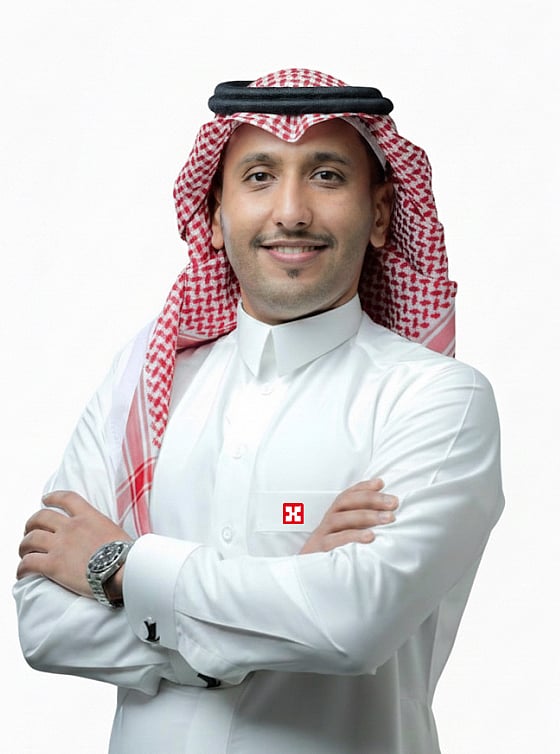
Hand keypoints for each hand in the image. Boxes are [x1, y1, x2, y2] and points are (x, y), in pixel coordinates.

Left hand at [17, 491, 131, 597]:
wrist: (124, 570)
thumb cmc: (127, 555)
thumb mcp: (116, 532)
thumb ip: (103, 530)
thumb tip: (107, 539)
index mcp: (88, 517)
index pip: (66, 499)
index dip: (52, 497)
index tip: (45, 499)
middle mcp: (71, 527)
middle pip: (41, 517)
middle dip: (31, 524)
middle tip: (29, 531)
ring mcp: (61, 545)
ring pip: (30, 539)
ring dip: (24, 546)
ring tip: (23, 552)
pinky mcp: (53, 565)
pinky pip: (29, 563)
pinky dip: (22, 568)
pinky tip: (22, 573)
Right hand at [299, 479, 396, 554]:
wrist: (306, 577)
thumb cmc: (332, 556)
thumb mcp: (346, 538)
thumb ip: (361, 527)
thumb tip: (387, 517)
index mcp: (334, 516)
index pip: (347, 495)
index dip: (363, 487)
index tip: (381, 483)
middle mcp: (328, 522)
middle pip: (346, 502)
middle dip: (372, 499)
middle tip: (394, 503)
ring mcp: (322, 535)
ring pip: (342, 518)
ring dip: (367, 515)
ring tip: (388, 518)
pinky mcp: (320, 550)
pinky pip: (336, 540)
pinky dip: (353, 536)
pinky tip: (371, 537)